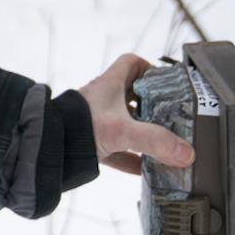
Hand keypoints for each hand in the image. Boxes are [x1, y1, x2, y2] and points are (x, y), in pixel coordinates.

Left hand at [80, 52, 194, 176]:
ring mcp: (97, 122)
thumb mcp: (122, 131)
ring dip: (143, 133)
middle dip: (152, 106)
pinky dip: (131, 158)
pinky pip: (117, 149)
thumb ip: (155, 141)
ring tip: (163, 144)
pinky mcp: (92, 143)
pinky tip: (144, 170)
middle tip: (171, 117)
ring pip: (125, 123)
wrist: (49, 149)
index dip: (149, 68)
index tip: (166, 83)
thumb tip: (186, 152)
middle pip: (133, 95)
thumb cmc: (78, 127)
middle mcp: (103, 100)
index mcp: (109, 85)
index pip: (131, 64)